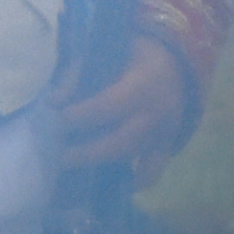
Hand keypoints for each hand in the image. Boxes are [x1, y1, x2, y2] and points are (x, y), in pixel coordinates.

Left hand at [56, 35, 188, 173]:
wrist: (178, 62)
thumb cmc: (137, 53)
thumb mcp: (112, 49)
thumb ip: (84, 69)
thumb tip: (56, 97)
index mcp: (143, 85)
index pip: (108, 106)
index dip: (80, 115)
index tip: (54, 118)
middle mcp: (155, 114)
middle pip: (119, 141)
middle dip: (85, 152)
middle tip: (56, 156)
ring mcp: (164, 133)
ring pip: (129, 155)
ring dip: (100, 164)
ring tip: (68, 167)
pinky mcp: (167, 145)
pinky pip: (154, 169)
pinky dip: (138, 179)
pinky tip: (117, 184)